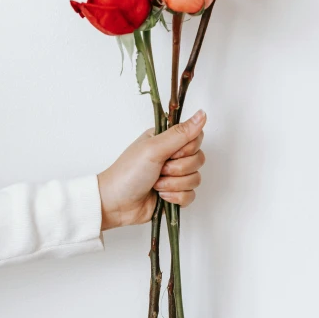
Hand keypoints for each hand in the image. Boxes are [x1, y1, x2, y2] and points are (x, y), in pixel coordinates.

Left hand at [97, 110, 205, 229]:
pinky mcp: (175, 194)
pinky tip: (161, 197)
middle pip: (198, 159)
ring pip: (195, 178)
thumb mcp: (154, 148)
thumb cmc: (128, 173)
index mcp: (166, 139)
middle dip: (178, 168)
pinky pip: (191, 195)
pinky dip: (176, 197)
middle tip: (160, 170)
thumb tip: (202, 114)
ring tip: (156, 184)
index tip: (171, 153)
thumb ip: (180, 133)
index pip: (195, 138)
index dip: (187, 148)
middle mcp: (172, 155)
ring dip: (174, 184)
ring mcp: (174, 176)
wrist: (115, 203)